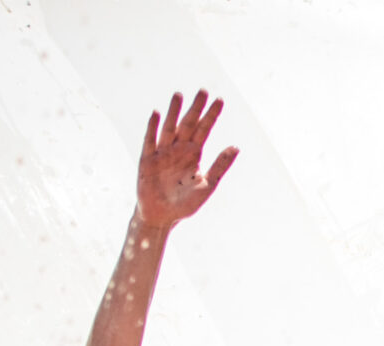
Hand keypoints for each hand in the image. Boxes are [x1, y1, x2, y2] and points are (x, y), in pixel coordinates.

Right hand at [135, 91, 236, 229]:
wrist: (163, 216)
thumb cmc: (186, 203)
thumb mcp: (207, 185)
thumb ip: (220, 166)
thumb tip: (236, 147)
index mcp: (193, 155)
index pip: (204, 130)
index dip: (211, 115)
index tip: (220, 100)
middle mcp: (178, 149)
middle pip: (188, 124)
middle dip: (195, 108)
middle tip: (203, 91)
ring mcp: (162, 153)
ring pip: (170, 128)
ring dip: (174, 112)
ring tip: (179, 95)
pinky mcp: (147, 159)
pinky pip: (150, 140)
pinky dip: (153, 128)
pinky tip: (158, 114)